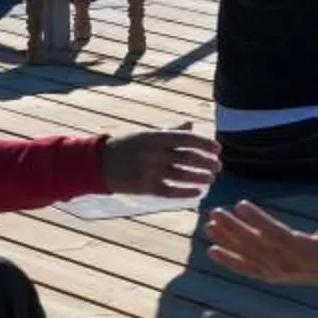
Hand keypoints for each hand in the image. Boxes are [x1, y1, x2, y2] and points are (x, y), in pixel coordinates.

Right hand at [97, 128, 220, 197]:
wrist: (99, 163)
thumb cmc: (127, 146)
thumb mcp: (147, 134)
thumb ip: (171, 131)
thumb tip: (191, 124)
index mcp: (156, 137)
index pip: (187, 139)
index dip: (205, 144)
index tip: (218, 149)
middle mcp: (154, 153)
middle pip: (188, 158)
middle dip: (206, 163)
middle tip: (218, 167)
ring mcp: (150, 171)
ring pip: (182, 175)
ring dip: (200, 178)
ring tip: (211, 179)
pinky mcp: (145, 187)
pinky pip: (171, 191)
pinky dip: (186, 193)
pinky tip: (197, 193)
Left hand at [206, 198, 317, 291]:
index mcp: (304, 250)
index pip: (276, 233)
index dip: (258, 220)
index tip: (241, 205)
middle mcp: (286, 263)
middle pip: (256, 244)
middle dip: (234, 228)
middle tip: (216, 212)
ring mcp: (276, 272)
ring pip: (247, 255)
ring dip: (227, 241)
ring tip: (209, 226)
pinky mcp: (270, 276)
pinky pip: (246, 269)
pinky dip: (228, 261)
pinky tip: (212, 251)